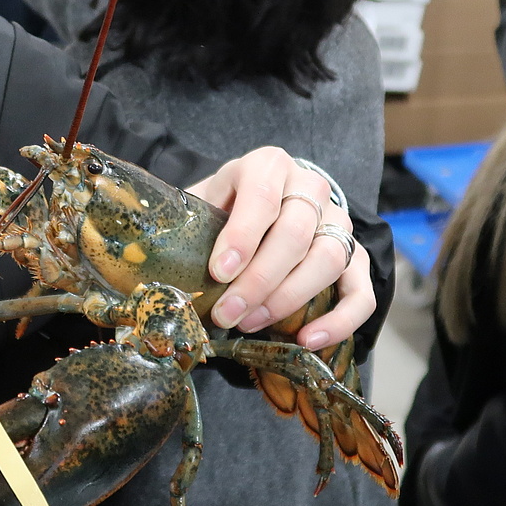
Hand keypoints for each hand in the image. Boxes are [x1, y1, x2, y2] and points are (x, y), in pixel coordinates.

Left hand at [187, 148, 371, 350]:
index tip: (219, 272)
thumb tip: (143, 263)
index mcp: (267, 166)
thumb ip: (182, 224)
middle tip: (227, 314)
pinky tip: (309, 339)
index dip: (242, 236)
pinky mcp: (355, 255)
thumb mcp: (203, 202)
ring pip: (328, 259)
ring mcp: (339, 220)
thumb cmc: (226, 207)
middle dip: (259, 280)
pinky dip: (341, 319)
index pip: (262, 197)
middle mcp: (310, 187)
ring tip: (252, 323)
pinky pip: (362, 290)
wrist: (269, 200)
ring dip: (289, 299)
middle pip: (296, 233)